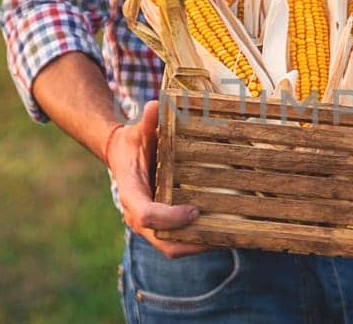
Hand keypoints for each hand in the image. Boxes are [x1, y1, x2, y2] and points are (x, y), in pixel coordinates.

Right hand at [108, 101, 214, 257]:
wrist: (121, 156)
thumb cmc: (132, 144)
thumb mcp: (137, 132)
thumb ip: (146, 122)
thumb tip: (155, 105)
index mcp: (131, 194)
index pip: (147, 215)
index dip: (169, 218)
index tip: (194, 210)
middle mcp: (138, 216)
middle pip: (163, 243)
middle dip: (192, 244)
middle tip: (222, 235)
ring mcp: (150, 226)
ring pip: (173, 248)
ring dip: (201, 245)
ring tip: (231, 237)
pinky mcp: (161, 227)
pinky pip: (179, 242)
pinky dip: (199, 241)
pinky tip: (225, 232)